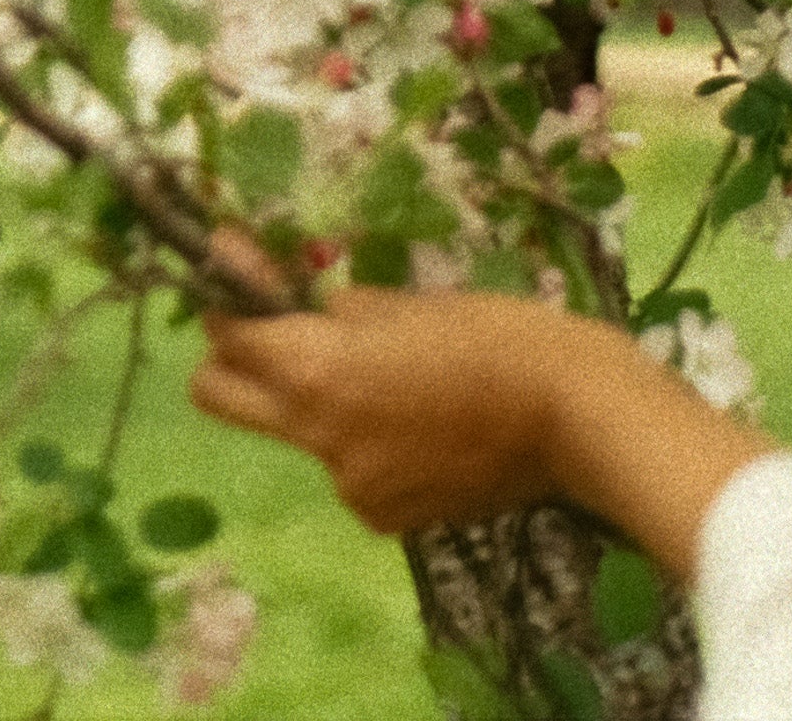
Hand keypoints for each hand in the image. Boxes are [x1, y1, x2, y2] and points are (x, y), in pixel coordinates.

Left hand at [189, 282, 602, 535]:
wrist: (574, 420)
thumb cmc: (501, 337)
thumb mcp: (415, 303)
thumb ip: (344, 309)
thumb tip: (305, 303)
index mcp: (318, 370)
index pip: (227, 336)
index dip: (228, 300)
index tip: (241, 274)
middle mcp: (317, 435)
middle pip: (217, 397)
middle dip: (231, 360)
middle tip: (276, 333)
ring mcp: (348, 485)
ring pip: (297, 434)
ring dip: (320, 405)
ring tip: (397, 385)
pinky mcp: (384, 518)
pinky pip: (350, 471)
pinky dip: (371, 448)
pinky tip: (428, 431)